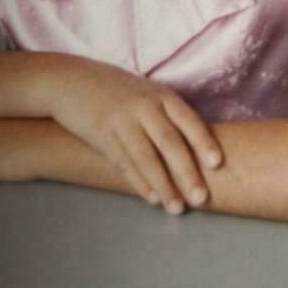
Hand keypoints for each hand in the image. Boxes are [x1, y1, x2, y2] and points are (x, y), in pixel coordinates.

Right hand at [47, 55, 222, 212]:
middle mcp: (142, 105)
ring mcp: (121, 119)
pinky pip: (124, 161)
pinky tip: (151, 198)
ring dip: (164, 185)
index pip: (187, 118)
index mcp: (158, 94)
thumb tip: (195, 147)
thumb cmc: (114, 89)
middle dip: (187, 172)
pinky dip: (139, 182)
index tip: (218, 163)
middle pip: (170, 141)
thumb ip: (165, 114)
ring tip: (176, 208)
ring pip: (147, 156)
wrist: (69, 79)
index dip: (203, 140)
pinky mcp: (101, 133)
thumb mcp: (143, 92)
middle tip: (202, 199)